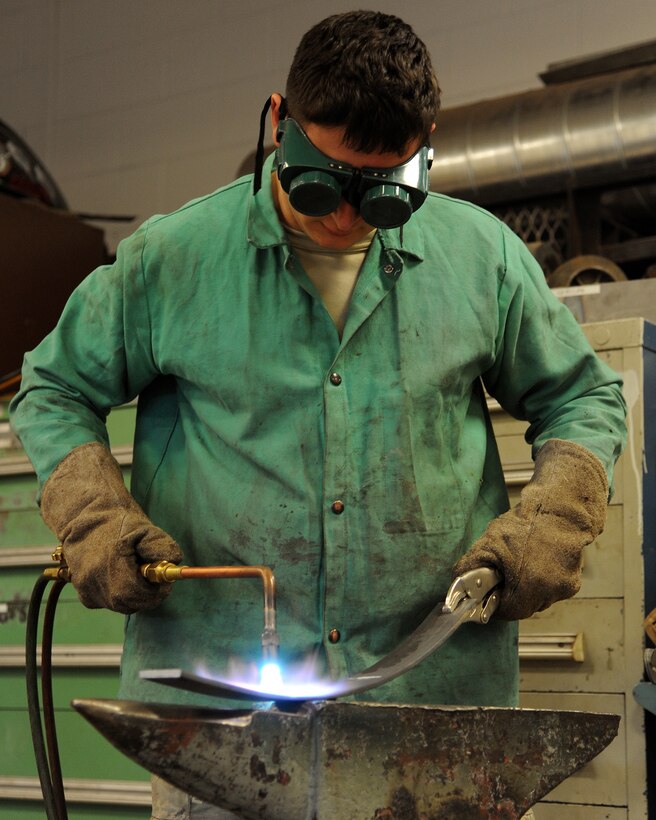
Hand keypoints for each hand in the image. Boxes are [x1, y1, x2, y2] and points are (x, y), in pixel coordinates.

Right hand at [41, 442, 182, 613]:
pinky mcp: (84, 595)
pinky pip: (109, 603)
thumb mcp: (145, 528)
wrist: (85, 520)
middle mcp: (96, 579)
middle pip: (130, 603)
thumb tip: (174, 563)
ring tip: (136, 575)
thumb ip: (162, 546)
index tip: (165, 585)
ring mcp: (87, 589)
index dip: (156, 592)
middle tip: (154, 582)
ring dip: (134, 596)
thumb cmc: (118, 523)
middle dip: (147, 596)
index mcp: (112, 561)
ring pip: (120, 605)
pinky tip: (121, 577)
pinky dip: (120, 595)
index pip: (138, 593)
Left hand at [453, 439, 607, 619]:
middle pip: (524, 607)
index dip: (494, 603)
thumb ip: (470, 566)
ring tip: (521, 564)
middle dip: (511, 595)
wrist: (557, 509)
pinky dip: (542, 581)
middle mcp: (550, 593)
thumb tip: (456, 581)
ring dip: (528, 588)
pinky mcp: (573, 582)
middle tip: (503, 575)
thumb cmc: (525, 525)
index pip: (507, 612)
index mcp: (529, 588)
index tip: (488, 594)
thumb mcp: (488, 543)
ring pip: (539, 599)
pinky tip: (536, 561)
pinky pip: (552, 590)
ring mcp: (564, 588)